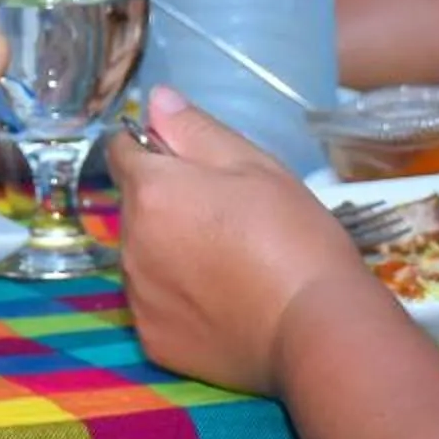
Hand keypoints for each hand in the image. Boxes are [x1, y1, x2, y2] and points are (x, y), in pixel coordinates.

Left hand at [106, 88, 362, 395]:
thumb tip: (156, 100)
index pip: (122, 151)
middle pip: (134, 207)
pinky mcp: (153, 339)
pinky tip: (220, 301)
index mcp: (151, 192)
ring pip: (141, 256)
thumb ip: (196, 130)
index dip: (152, 148)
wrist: (317, 328)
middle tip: (224, 217)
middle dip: (164, 203)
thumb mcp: (255, 166)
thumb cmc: (293, 237)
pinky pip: (154, 305)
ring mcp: (138, 297)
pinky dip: (176, 299)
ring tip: (226, 262)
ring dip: (166, 250)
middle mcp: (129, 243)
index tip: (188, 163)